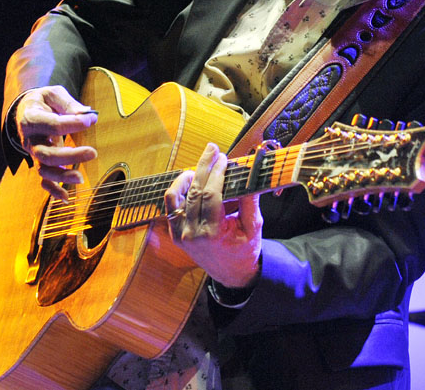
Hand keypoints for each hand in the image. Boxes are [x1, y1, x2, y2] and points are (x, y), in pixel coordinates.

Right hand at [15, 86, 98, 200]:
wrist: (27, 109)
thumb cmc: (44, 101)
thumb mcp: (54, 94)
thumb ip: (68, 103)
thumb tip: (87, 114)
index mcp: (32, 118)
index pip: (51, 123)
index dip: (71, 123)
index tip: (90, 120)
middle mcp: (30, 139)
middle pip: (45, 153)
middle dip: (69, 155)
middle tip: (92, 152)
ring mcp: (34, 153)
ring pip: (43, 169)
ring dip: (61, 176)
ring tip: (80, 178)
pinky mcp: (40, 162)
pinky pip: (44, 180)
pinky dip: (53, 190)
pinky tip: (67, 198)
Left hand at [165, 143, 262, 288]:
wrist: (232, 274)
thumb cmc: (245, 250)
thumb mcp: (254, 227)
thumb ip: (249, 201)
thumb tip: (248, 174)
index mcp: (212, 233)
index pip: (211, 195)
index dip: (217, 173)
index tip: (224, 158)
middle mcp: (192, 234)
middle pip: (194, 191)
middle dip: (204, 166)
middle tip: (212, 149)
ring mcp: (180, 234)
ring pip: (176, 197)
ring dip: (187, 177)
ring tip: (200, 166)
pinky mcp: (175, 233)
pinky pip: (170, 206)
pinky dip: (178, 190)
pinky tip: (190, 180)